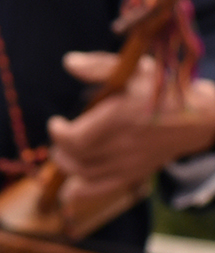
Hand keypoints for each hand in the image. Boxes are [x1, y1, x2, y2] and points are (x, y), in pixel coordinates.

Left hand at [52, 52, 214, 217]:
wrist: (196, 117)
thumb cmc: (163, 89)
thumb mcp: (135, 70)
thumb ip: (99, 66)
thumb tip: (69, 62)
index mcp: (121, 118)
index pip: (77, 138)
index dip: (59, 133)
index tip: (56, 122)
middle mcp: (124, 144)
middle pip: (77, 157)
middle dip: (60, 148)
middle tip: (60, 136)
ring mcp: (129, 162)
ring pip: (86, 174)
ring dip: (67, 165)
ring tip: (64, 153)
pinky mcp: (135, 173)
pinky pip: (103, 188)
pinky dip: (82, 190)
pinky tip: (71, 187)